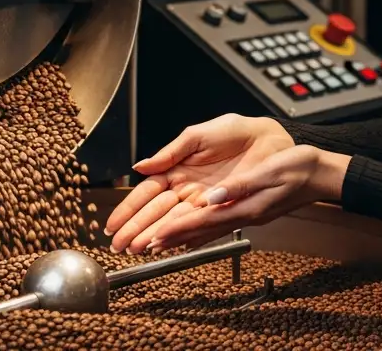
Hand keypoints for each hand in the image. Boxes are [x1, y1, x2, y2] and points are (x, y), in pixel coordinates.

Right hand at [106, 113, 293, 252]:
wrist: (268, 138)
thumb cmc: (234, 132)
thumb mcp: (197, 136)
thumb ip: (169, 153)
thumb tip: (139, 166)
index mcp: (177, 170)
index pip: (147, 193)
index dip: (130, 209)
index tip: (113, 224)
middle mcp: (187, 190)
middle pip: (156, 213)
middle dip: (136, 229)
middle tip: (118, 245)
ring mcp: (203, 201)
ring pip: (174, 221)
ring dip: (155, 235)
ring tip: (137, 249)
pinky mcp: (222, 209)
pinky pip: (200, 225)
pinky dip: (184, 236)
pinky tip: (168, 246)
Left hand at [143, 145, 350, 250]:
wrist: (320, 175)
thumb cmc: (298, 169)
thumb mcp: (269, 171)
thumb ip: (240, 185)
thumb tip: (213, 196)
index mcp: (244, 207)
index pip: (203, 221)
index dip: (176, 229)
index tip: (154, 237)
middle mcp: (242, 216)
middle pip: (199, 232)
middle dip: (171, 239)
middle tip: (144, 247)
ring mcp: (245, 215)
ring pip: (206, 231)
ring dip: (181, 238)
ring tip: (158, 243)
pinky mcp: (248, 211)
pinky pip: (217, 225)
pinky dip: (198, 231)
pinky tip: (190, 233)